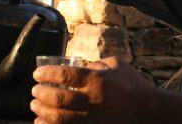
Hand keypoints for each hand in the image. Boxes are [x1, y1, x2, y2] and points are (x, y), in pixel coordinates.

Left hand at [30, 56, 157, 123]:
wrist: (147, 111)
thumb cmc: (132, 85)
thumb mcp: (117, 65)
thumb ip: (97, 63)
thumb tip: (79, 66)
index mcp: (98, 80)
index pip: (65, 75)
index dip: (47, 74)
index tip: (37, 73)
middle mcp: (93, 100)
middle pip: (59, 98)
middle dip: (41, 94)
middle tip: (34, 91)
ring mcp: (92, 118)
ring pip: (59, 118)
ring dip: (42, 112)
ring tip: (34, 106)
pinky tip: (41, 122)